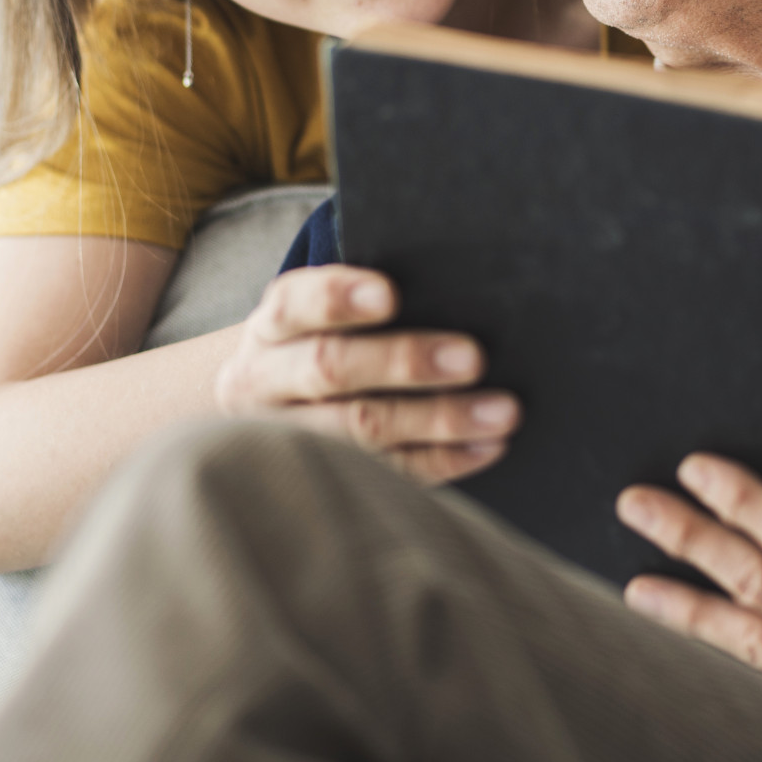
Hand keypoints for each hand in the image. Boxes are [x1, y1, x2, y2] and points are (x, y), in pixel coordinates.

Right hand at [213, 265, 518, 484]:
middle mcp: (269, 382)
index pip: (295, 305)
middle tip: (473, 358)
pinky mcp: (327, 477)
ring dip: (438, 419)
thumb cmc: (315, 344)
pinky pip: (388, 472)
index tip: (391, 294)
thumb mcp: (312, 316)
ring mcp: (292, 437)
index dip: (338, 299)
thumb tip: (453, 285)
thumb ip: (362, 301)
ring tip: (501, 411)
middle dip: (404, 362)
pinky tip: (488, 446)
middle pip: (331, 369)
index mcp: (272, 328)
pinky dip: (443, 459)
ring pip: (362, 430)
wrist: (260, 407)